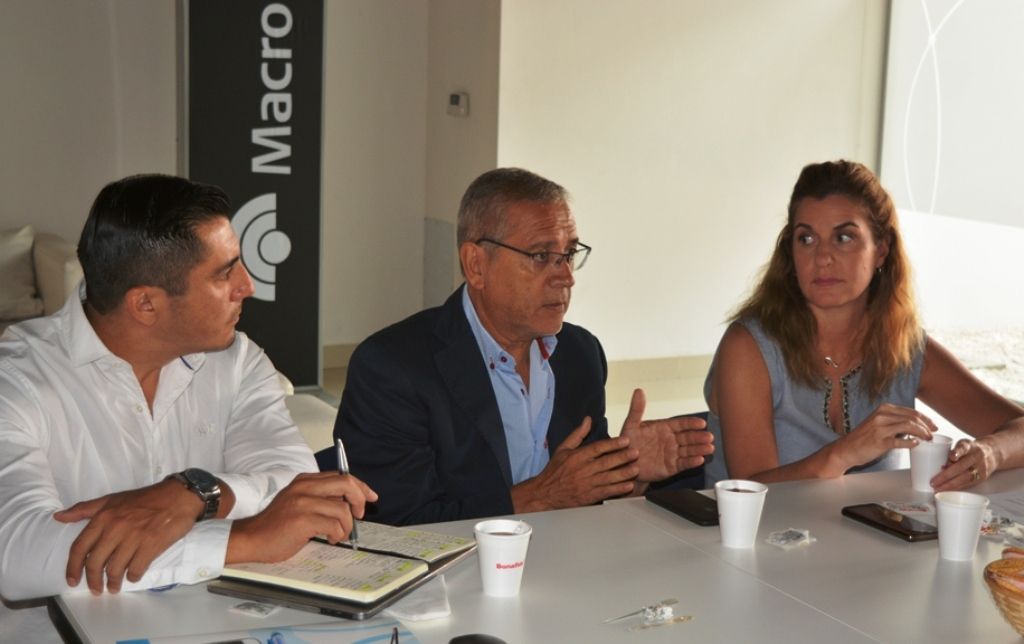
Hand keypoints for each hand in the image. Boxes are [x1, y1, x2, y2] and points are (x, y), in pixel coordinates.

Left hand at [54, 479, 204, 593]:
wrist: (178, 497)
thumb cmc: (144, 499)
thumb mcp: (112, 499)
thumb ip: (84, 509)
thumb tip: (58, 517)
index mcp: (103, 517)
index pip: (80, 547)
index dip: (73, 567)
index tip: (73, 581)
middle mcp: (115, 528)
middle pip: (95, 562)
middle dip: (93, 580)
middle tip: (96, 589)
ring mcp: (134, 537)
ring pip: (115, 569)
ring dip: (113, 582)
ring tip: (114, 587)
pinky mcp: (151, 545)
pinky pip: (136, 569)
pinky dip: (133, 577)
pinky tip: (133, 576)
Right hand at [227, 471, 377, 564]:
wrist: (251, 539)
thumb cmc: (276, 525)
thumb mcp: (298, 502)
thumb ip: (320, 498)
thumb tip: (349, 503)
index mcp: (305, 480)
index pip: (342, 476)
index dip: (360, 486)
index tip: (371, 497)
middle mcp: (305, 487)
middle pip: (346, 484)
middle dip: (360, 500)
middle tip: (360, 516)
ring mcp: (303, 502)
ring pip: (342, 509)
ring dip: (347, 526)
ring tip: (337, 535)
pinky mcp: (303, 519)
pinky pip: (334, 525)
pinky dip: (337, 535)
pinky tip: (329, 539)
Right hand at [510, 417, 639, 512]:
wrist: (545, 493)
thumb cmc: (555, 470)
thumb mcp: (563, 448)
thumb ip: (578, 434)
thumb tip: (588, 419)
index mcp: (577, 456)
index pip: (597, 448)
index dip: (612, 444)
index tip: (626, 440)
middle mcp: (583, 470)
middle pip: (606, 462)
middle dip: (622, 457)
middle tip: (636, 452)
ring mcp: (586, 484)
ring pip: (608, 478)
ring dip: (623, 473)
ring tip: (636, 469)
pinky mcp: (589, 497)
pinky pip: (606, 492)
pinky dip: (618, 489)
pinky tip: (628, 486)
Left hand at [618, 389, 714, 481]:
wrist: (625, 464)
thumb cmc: (628, 443)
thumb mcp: (631, 426)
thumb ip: (636, 409)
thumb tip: (638, 391)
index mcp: (664, 428)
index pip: (681, 424)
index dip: (691, 424)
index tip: (702, 423)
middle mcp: (671, 440)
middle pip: (688, 437)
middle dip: (699, 437)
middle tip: (709, 437)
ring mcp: (672, 453)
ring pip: (689, 450)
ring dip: (700, 449)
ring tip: (709, 448)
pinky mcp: (671, 467)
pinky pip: (683, 463)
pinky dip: (691, 462)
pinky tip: (700, 459)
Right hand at [831, 403, 935, 473]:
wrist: (846, 449)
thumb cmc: (863, 438)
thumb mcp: (878, 422)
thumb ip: (894, 421)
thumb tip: (915, 425)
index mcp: (883, 409)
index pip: (911, 411)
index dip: (926, 419)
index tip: (933, 425)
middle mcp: (882, 415)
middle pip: (912, 418)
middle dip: (927, 426)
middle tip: (933, 434)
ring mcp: (880, 428)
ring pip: (909, 426)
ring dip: (922, 433)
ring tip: (928, 439)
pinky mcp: (880, 441)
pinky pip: (900, 441)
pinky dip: (911, 442)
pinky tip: (916, 444)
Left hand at [931, 438, 999, 490]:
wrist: (991, 453)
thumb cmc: (970, 449)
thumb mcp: (961, 445)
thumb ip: (951, 454)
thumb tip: (939, 467)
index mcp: (969, 446)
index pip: (963, 448)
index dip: (957, 452)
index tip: (952, 457)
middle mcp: (976, 456)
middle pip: (962, 467)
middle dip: (946, 476)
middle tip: (933, 482)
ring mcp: (981, 467)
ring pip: (965, 478)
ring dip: (950, 485)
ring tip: (938, 488)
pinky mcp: (982, 477)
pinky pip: (968, 484)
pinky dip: (956, 488)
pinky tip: (947, 490)